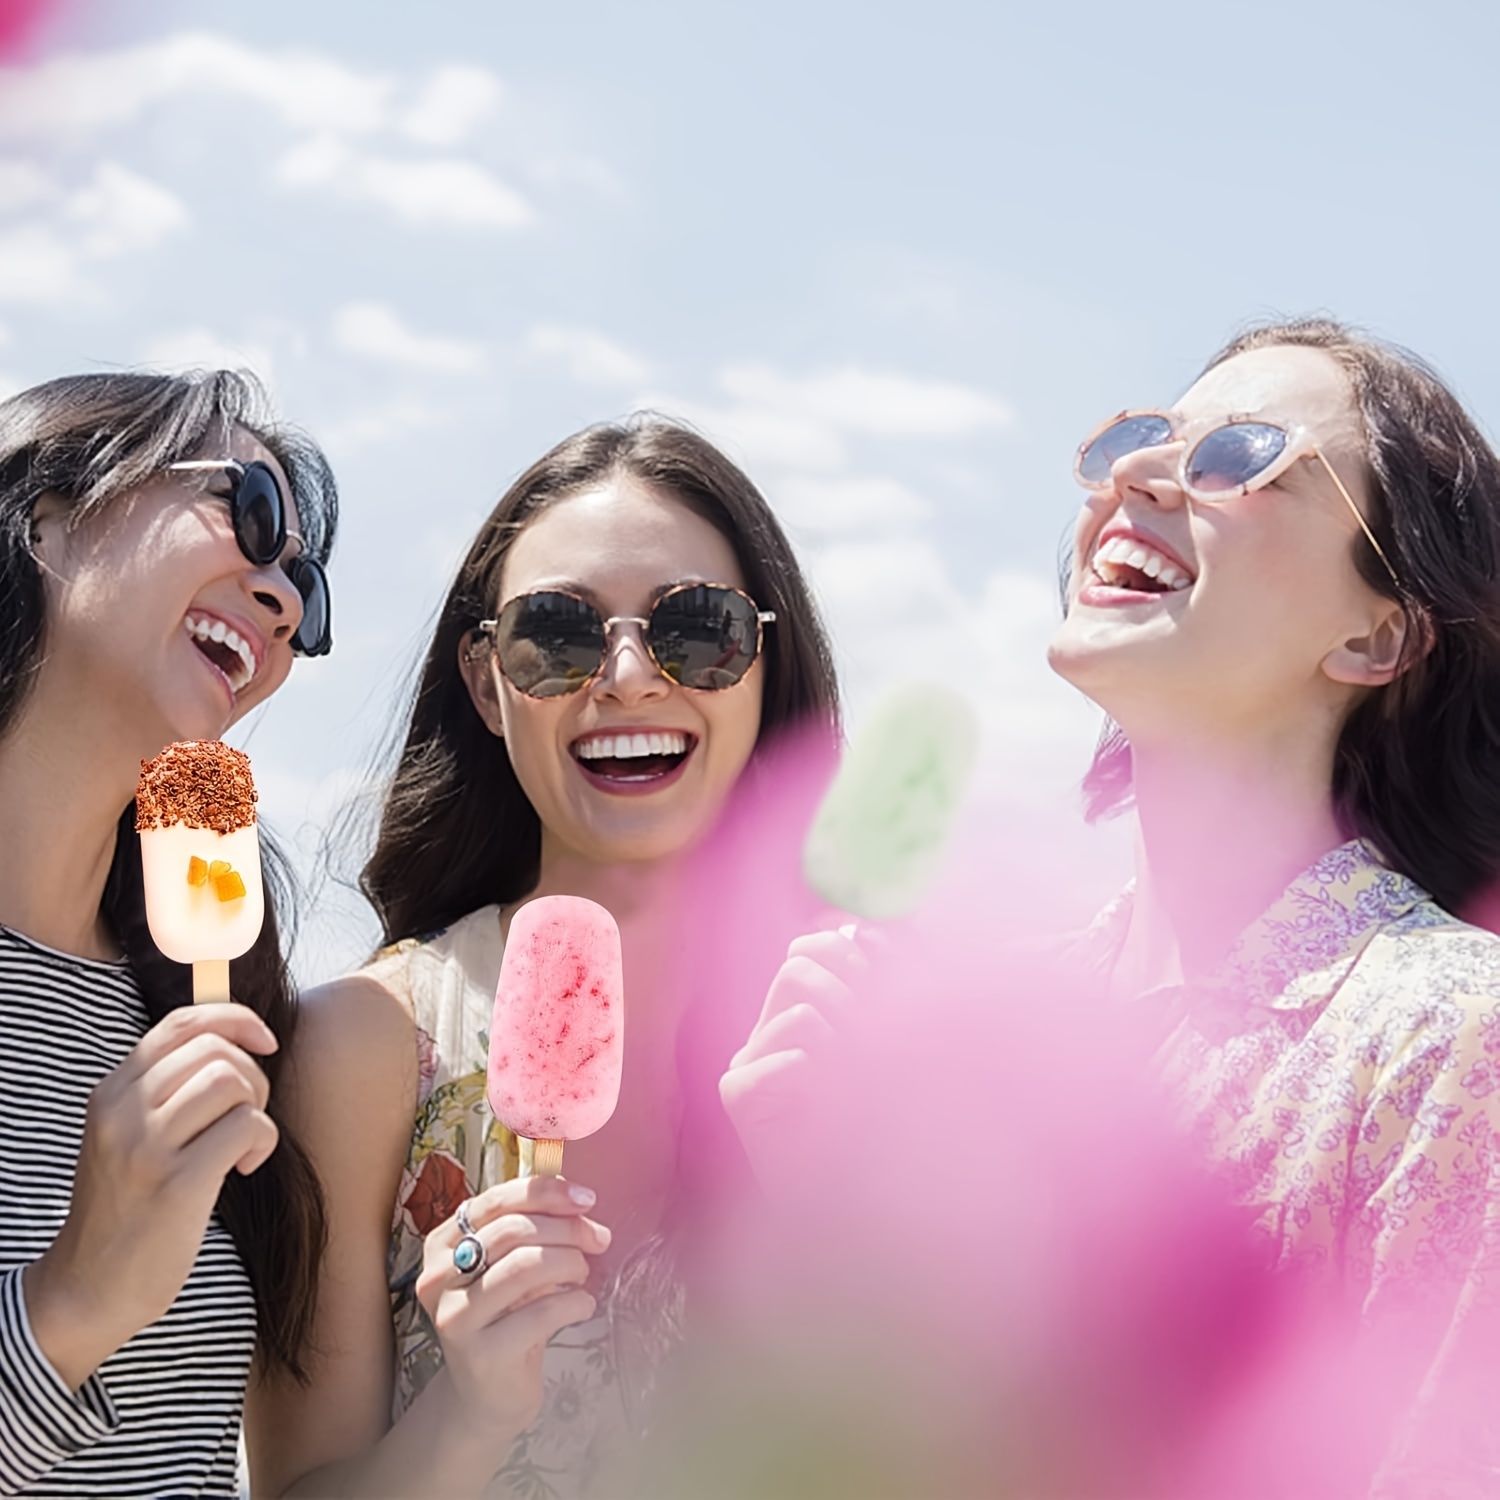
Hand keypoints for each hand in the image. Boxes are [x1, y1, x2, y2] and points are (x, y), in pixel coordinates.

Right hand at [26, 1003, 279, 1388]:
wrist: (90, 1287)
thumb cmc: (129, 1205)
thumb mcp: (129, 1135)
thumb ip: (166, 1088)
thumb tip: (237, 1035)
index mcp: (110, 1093)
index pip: (182, 1024)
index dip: (235, 1019)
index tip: (265, 1041)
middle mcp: (122, 1112)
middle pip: (216, 1049)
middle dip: (252, 1074)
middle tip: (247, 1116)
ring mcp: (146, 1147)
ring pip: (233, 1080)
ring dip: (257, 1108)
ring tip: (243, 1144)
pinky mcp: (177, 1184)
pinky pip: (247, 1125)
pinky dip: (262, 1141)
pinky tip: (245, 1168)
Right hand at [416, 1176, 609, 1439]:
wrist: (489, 1392)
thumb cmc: (506, 1314)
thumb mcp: (511, 1264)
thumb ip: (533, 1227)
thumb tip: (578, 1200)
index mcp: (442, 1244)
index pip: (496, 1201)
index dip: (545, 1193)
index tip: (586, 1198)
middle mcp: (437, 1278)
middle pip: (513, 1231)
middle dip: (567, 1229)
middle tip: (599, 1239)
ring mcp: (455, 1317)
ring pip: (526, 1266)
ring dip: (570, 1263)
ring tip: (583, 1274)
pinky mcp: (480, 1355)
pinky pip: (542, 1313)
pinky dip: (575, 1302)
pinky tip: (583, 1306)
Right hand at [719, 928, 870, 1193]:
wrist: (865, 1210)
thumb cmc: (886, 1128)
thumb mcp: (895, 1043)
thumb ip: (885, 985)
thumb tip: (866, 929)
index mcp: (799, 1011)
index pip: (814, 946)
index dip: (855, 952)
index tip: (895, 983)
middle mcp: (766, 1032)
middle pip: (800, 968)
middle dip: (853, 994)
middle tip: (882, 1041)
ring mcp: (747, 1063)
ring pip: (802, 1008)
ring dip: (848, 1042)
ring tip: (864, 1083)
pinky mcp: (738, 1096)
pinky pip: (790, 1056)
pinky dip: (827, 1080)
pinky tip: (836, 1111)